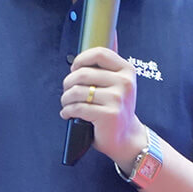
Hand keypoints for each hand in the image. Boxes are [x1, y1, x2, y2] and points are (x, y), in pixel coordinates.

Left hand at [60, 46, 148, 171]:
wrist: (126, 137)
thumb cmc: (115, 109)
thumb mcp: (116, 85)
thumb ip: (102, 72)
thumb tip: (76, 64)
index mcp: (127, 70)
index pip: (99, 53)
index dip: (81, 59)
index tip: (74, 69)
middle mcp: (124, 83)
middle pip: (83, 73)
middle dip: (68, 82)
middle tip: (67, 91)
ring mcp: (117, 99)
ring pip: (77, 91)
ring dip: (65, 98)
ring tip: (66, 103)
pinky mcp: (109, 115)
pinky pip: (78, 108)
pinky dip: (67, 111)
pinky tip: (67, 113)